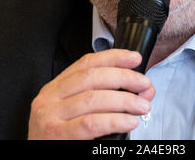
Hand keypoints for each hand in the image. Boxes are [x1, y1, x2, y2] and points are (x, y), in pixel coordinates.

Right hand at [28, 49, 154, 139]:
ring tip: (142, 105)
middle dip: (123, 77)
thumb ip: (109, 97)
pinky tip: (130, 122)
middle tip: (144, 84)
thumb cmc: (62, 137)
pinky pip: (90, 123)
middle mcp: (50, 97)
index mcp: (56, 87)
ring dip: (124, 100)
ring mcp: (50, 116)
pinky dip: (114, 120)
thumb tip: (144, 90)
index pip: (86, 62)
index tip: (134, 58)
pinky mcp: (56, 135)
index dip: (113, 57)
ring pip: (93, 98)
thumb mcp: (80, 112)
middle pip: (92, 77)